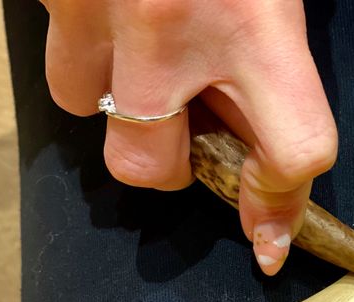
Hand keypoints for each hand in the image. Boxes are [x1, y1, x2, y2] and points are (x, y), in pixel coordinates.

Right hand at [41, 0, 337, 274]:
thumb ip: (273, 58)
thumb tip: (259, 141)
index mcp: (257, 24)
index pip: (292, 153)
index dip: (281, 202)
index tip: (269, 226)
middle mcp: (168, 29)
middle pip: (148, 167)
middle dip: (170, 165)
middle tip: (189, 127)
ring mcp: (96, 6)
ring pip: (86, 110)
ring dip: (118, 102)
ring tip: (146, 55)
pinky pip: (61, 48)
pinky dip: (90, 47)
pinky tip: (120, 11)